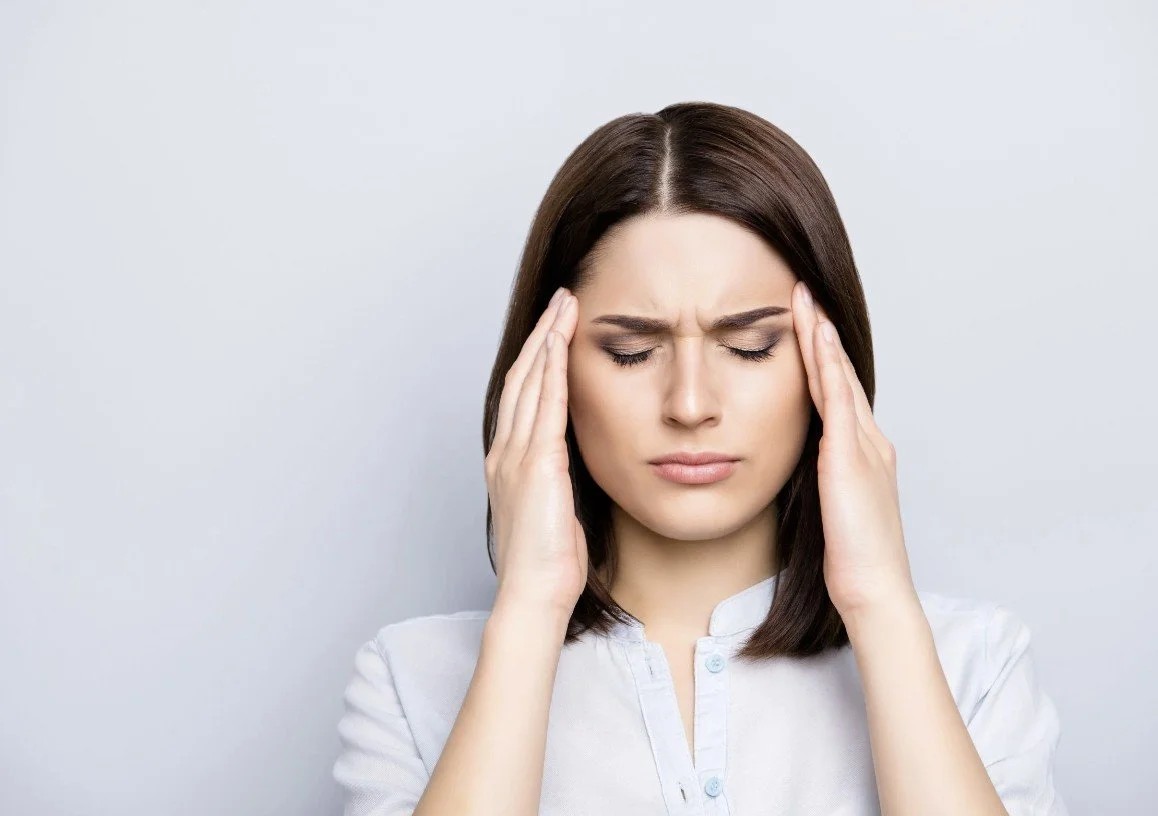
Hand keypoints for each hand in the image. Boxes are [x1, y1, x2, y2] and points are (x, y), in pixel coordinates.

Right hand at [485, 287, 587, 616]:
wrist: (534, 594)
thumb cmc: (549, 563)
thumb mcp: (556, 508)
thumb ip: (560, 477)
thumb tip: (577, 461)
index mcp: (509, 461)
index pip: (522, 396)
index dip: (538, 357)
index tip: (556, 329)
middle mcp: (506, 451)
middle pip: (522, 377)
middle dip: (542, 334)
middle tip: (562, 300)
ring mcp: (516, 456)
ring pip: (530, 382)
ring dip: (548, 340)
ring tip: (566, 306)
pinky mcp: (535, 464)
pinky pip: (545, 406)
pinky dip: (552, 370)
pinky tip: (562, 343)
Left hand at [792, 281, 917, 621]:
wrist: (874, 590)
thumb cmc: (851, 560)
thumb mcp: (832, 509)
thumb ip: (823, 481)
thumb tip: (805, 468)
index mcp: (863, 454)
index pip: (839, 393)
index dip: (822, 357)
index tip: (805, 323)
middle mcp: (870, 442)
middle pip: (841, 374)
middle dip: (822, 332)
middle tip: (804, 292)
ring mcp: (864, 447)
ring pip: (840, 377)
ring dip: (822, 336)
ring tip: (805, 298)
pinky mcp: (851, 458)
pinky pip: (837, 400)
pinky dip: (826, 365)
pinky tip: (815, 337)